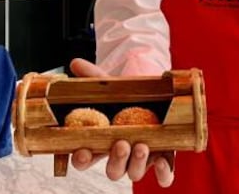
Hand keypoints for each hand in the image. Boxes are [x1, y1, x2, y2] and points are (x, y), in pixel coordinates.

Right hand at [69, 58, 174, 186]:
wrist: (156, 94)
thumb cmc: (128, 95)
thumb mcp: (111, 85)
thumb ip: (93, 75)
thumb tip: (75, 62)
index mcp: (104, 140)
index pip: (86, 157)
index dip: (82, 159)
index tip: (82, 152)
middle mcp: (122, 153)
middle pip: (112, 170)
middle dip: (115, 161)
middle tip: (121, 143)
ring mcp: (142, 157)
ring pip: (134, 173)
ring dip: (136, 163)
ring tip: (141, 146)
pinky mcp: (163, 157)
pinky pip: (163, 175)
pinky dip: (162, 173)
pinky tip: (161, 160)